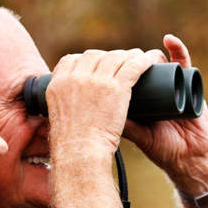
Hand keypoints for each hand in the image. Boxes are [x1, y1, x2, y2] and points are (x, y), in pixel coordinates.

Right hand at [45, 48, 163, 165]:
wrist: (80, 152)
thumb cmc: (71, 145)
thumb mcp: (57, 118)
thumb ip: (63, 107)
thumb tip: (71, 108)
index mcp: (58, 83)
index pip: (71, 60)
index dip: (86, 60)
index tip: (96, 65)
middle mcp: (75, 77)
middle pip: (94, 56)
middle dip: (108, 56)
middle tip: (120, 61)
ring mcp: (96, 81)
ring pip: (115, 58)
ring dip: (128, 55)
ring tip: (138, 58)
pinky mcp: (116, 88)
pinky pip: (133, 66)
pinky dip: (143, 61)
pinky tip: (149, 60)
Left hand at [123, 35, 207, 195]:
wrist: (191, 157)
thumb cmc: (165, 150)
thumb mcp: (141, 137)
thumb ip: (126, 126)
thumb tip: (100, 115)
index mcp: (143, 101)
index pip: (127, 80)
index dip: (119, 71)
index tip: (108, 64)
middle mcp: (157, 90)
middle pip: (142, 70)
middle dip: (133, 61)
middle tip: (124, 59)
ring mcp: (173, 85)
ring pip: (160, 63)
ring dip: (151, 55)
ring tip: (143, 56)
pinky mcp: (189, 82)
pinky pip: (184, 62)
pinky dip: (178, 49)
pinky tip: (169, 40)